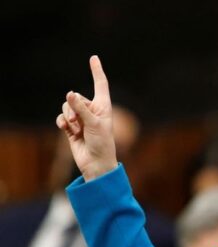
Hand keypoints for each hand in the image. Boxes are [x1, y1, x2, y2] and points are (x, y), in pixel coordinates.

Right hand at [56, 55, 117, 180]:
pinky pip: (61, 118)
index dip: (97, 71)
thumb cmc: (102, 143)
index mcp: (103, 107)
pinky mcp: (71, 128)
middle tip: (80, 122)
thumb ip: (81, 108)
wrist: (96, 163)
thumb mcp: (94, 124)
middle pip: (76, 97)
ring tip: (75, 127)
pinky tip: (65, 129)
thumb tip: (69, 93)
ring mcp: (81, 119)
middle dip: (74, 108)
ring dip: (68, 116)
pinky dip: (62, 122)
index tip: (94, 58)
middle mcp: (92, 110)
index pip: (100, 85)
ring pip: (67, 107)